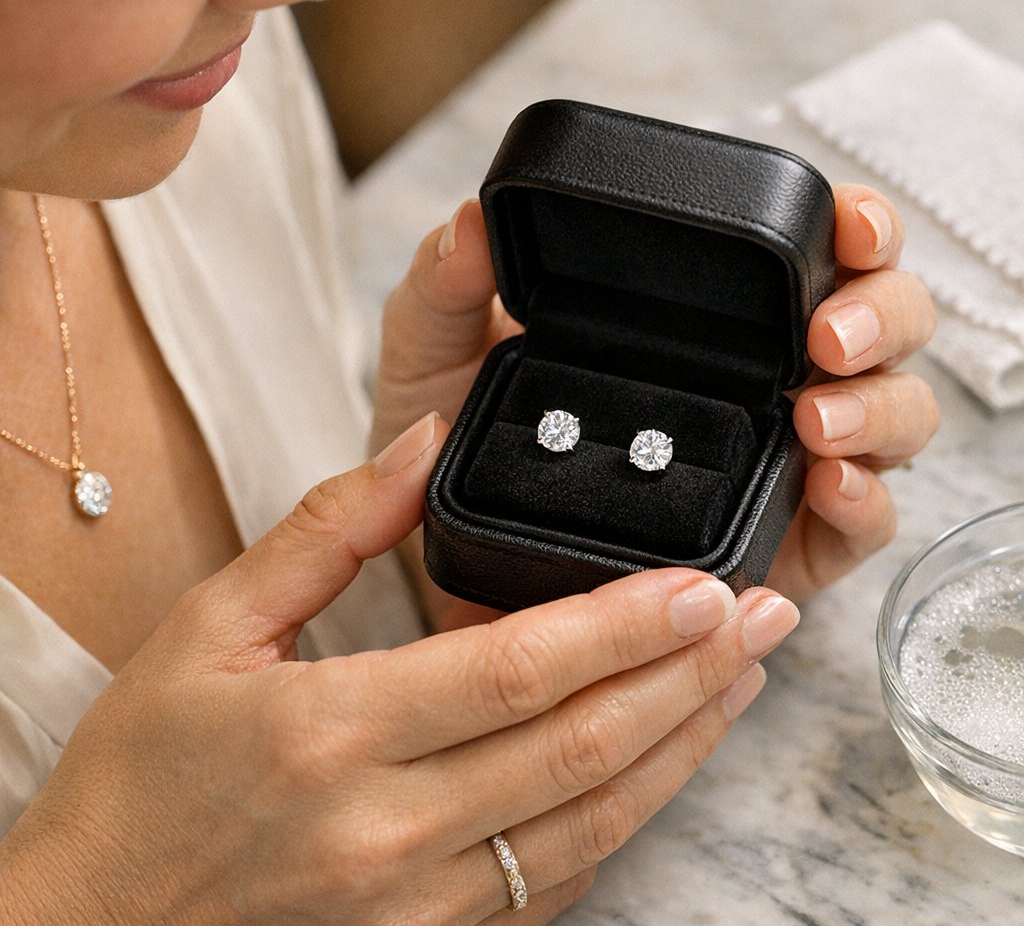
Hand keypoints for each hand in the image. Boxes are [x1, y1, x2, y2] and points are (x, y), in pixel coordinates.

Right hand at [0, 414, 798, 924]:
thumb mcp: (212, 624)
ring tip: (745, 679)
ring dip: (682, 743)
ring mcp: (421, 898)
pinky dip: (627, 810)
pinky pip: (558, 871)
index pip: (517, 671)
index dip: (625, 625)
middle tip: (764, 616)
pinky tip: (667, 758)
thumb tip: (421, 445)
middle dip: (690, 676)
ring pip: (591, 818)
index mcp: (334, 732)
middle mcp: (391, 827)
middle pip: (582, 746)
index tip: (703, 583)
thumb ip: (328, 528)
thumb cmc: (142, 774)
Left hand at [374, 187, 938, 615]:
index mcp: (700, 315)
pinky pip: (860, 521)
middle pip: (879, 325)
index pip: (806, 252)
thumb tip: (468, 223)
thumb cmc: (454, 440)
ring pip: (890, 416)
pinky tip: (829, 484)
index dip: (852, 226)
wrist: (444, 554)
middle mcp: (756, 376)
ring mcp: (777, 456)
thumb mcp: (438, 355)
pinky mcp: (782, 539)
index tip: (847, 228)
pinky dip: (865, 500)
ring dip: (877, 409)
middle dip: (881, 317)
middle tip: (824, 338)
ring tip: (816, 419)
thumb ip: (447, 288)